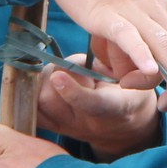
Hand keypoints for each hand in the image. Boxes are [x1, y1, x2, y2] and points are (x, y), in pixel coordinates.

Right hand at [2, 0, 166, 112]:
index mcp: (160, 5)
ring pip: (164, 48)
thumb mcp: (119, 4)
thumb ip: (127, 34)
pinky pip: (129, 36)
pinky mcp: (105, 12)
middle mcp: (154, 7)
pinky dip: (142, 56)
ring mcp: (132, 9)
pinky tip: (148, 73)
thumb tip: (126, 67)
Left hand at [36, 57, 162, 159]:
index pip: (92, 104)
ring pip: (39, 103)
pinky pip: (31, 111)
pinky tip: (41, 82)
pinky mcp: (54, 128)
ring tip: (61, 73)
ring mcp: (69, 129)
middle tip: (69, 66)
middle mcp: (88, 124)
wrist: (124, 124)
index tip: (58, 76)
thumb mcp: (135, 72)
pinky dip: (31, 92)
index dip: (73, 91)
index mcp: (115, 108)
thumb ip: (119, 57)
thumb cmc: (129, 89)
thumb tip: (101, 39)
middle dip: (54, 73)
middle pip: (53, 100)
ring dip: (43, 80)